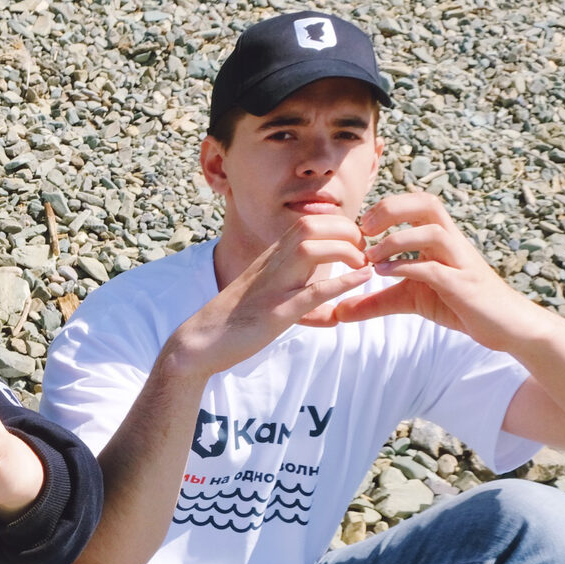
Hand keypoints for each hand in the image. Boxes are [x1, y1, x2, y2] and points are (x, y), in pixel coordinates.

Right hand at [171, 215, 373, 377]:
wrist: (200, 340)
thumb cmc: (233, 318)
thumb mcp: (264, 289)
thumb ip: (288, 280)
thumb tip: (317, 287)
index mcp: (270, 257)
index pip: (307, 222)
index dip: (338, 225)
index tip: (355, 243)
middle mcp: (271, 264)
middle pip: (312, 226)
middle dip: (346, 231)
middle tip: (364, 250)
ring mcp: (273, 286)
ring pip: (312, 249)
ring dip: (346, 252)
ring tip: (363, 264)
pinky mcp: (276, 312)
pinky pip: (312, 292)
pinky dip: (341, 283)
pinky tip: (363, 279)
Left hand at [300, 193, 539, 351]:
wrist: (503, 326)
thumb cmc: (458, 304)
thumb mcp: (409, 300)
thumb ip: (374, 302)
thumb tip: (338, 311)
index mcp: (440, 238)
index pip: (417, 203)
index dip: (387, 206)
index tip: (360, 226)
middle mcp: (452, 243)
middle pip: (427, 204)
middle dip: (392, 209)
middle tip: (364, 229)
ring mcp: (460, 262)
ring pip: (431, 232)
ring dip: (396, 241)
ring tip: (370, 258)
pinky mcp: (463, 286)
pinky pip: (435, 268)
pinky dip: (407, 267)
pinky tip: (384, 274)